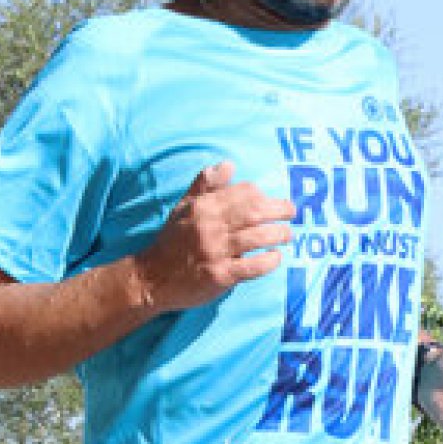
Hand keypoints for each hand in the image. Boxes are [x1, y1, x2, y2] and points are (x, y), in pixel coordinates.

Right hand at [132, 162, 293, 312]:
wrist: (151, 279)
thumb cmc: (171, 242)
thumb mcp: (183, 208)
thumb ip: (205, 186)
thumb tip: (228, 164)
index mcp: (203, 207)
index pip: (242, 192)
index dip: (262, 194)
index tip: (272, 201)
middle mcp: (210, 226)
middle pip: (255, 212)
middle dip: (279, 210)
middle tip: (292, 213)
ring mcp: (215, 252)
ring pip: (257, 237)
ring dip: (279, 234)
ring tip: (287, 235)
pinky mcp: (219, 276)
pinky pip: (252, 266)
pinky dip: (269, 261)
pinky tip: (275, 258)